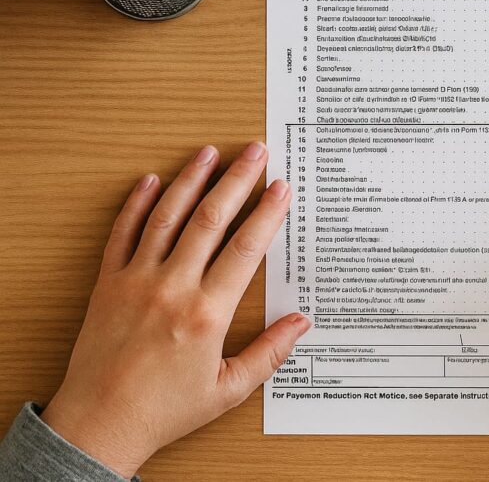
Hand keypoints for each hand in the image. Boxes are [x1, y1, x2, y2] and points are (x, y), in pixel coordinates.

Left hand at [40, 143, 309, 477]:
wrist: (100, 423)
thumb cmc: (164, 410)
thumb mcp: (228, 389)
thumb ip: (269, 353)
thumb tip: (302, 323)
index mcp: (207, 313)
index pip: (246, 249)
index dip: (267, 213)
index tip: (281, 187)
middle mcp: (172, 288)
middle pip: (211, 220)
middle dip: (237, 180)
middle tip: (255, 151)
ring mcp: (137, 281)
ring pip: (167, 217)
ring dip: (190, 180)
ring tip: (208, 152)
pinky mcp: (108, 284)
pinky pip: (123, 234)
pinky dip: (136, 203)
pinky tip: (150, 180)